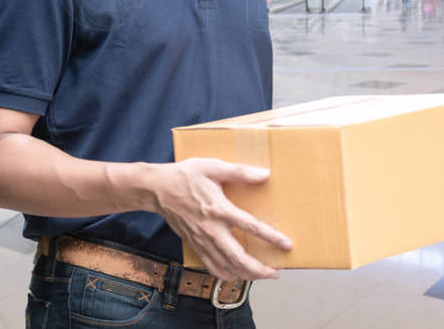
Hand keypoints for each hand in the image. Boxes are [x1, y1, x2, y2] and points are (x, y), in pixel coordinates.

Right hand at [151, 158, 291, 280]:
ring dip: (244, 274)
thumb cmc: (185, 175)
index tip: (286, 245)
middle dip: (258, 269)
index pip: (250, 226)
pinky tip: (234, 275)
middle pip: (237, 257)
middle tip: (275, 273)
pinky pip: (210, 265)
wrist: (156, 189)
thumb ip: (239, 172)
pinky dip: (224, 273)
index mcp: (219, 209)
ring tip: (260, 276)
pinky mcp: (194, 244)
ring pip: (224, 266)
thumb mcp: (213, 167)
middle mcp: (211, 229)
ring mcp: (201, 239)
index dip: (270, 237)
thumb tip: (264, 174)